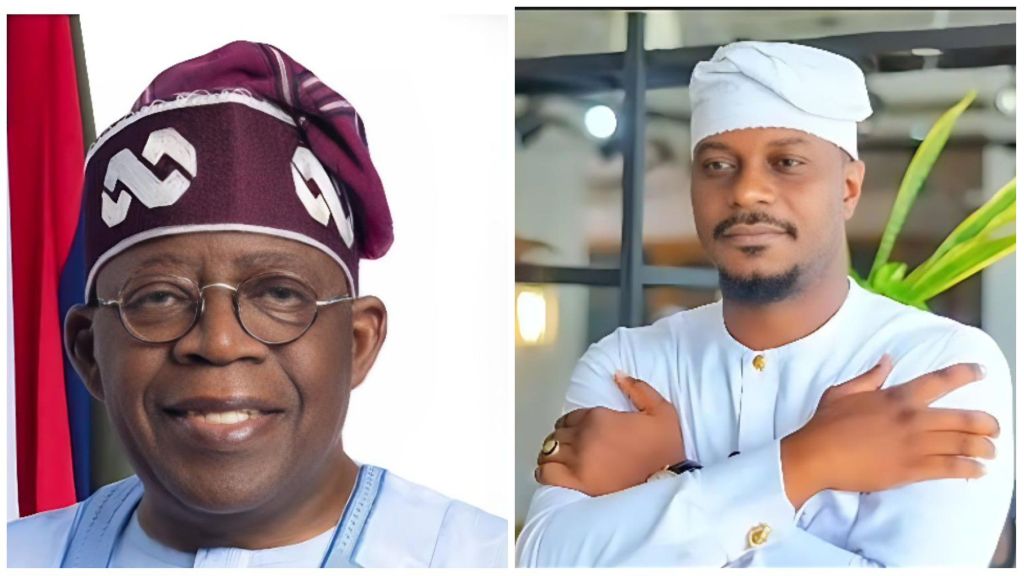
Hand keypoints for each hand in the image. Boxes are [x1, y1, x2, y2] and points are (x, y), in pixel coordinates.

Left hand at [535, 372, 684, 496]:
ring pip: (548, 452)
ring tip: (560, 462)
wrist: (670, 481)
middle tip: (572, 451)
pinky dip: (545, 472)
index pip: (568, 418)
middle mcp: (584, 437)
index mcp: (598, 417)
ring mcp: (578, 460)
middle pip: (557, 435)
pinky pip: (546, 473)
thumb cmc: (666, 448)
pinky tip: (553, 473)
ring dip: (551, 455)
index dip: (570, 427)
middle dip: (562, 441)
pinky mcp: (577, 483)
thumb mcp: (661, 410)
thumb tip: (618, 374)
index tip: (578, 435)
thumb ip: (638, 388)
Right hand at [781, 356, 998, 508]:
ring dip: (983, 448)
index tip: (981, 372)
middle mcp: (912, 419)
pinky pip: (950, 468)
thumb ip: (870, 376)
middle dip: (987, 423)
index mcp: (896, 397)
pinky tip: (978, 471)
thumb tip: (887, 360)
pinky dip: (969, 469)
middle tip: (995, 427)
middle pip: (963, 418)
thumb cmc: (825, 423)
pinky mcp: (911, 470)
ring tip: (991, 451)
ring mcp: (914, 446)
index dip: (965, 373)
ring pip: (962, 444)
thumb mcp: (843, 391)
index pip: (939, 381)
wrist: (816, 456)